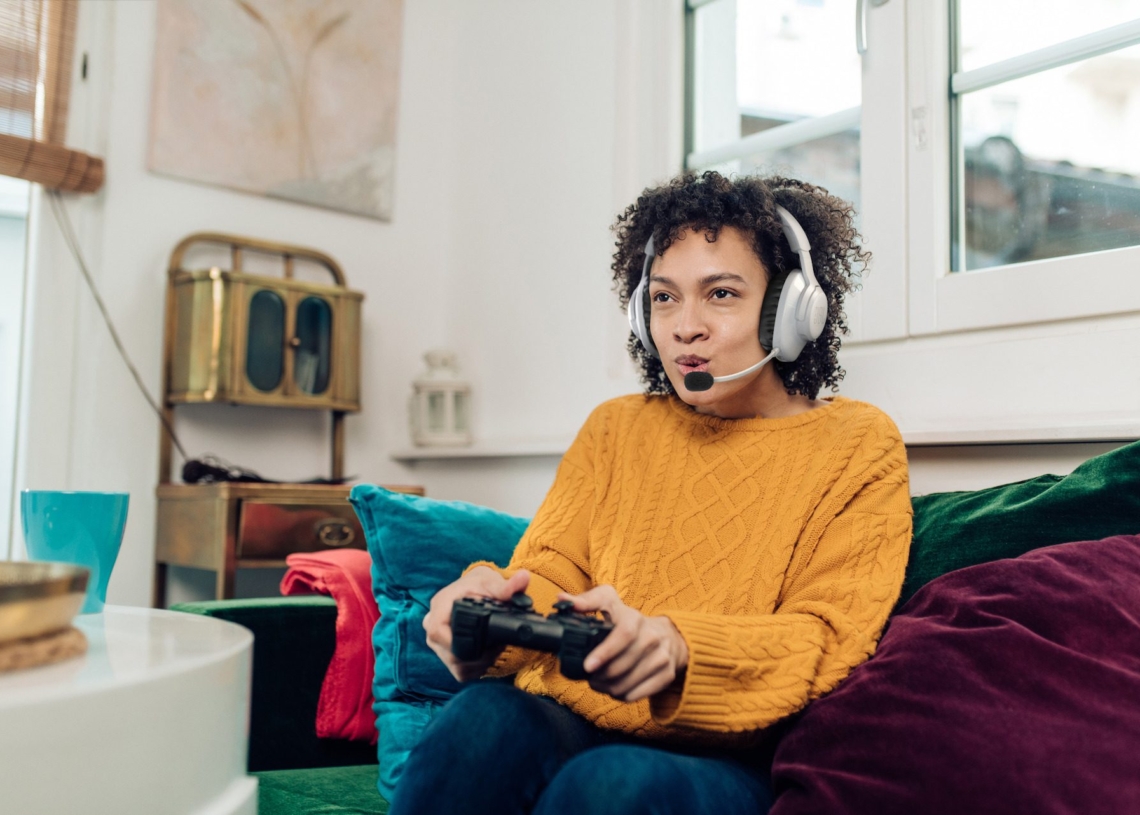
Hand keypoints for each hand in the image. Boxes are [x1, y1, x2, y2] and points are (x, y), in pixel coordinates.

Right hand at [423, 566, 530, 681]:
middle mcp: (432, 624)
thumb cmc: (480, 586)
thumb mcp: (493, 583)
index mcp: (439, 605)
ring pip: (456, 665)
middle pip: (449, 654)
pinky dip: (476, 667)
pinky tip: (487, 654)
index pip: (437, 631)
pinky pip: (460, 670)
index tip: (482, 646)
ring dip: (479, 662)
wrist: (475, 592)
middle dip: (477, 655)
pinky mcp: (445, 655)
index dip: (457, 643)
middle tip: (497, 646)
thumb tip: (523, 578)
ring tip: (494, 648)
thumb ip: (508, 586)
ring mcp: (437, 643)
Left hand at [557, 585, 688, 702]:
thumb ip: (585, 601)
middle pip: (621, 666)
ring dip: (607, 688)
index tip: (587, 666)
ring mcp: (662, 657)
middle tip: (588, 676)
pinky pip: (636, 695)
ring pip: (626, 684)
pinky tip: (614, 687)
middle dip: (599, 676)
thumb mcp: (609, 603)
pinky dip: (620, 695)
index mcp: (635, 619)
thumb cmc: (630, 621)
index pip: (623, 635)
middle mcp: (652, 637)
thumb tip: (562, 599)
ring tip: (598, 682)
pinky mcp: (666, 675)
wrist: (667, 635)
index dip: (604, 652)